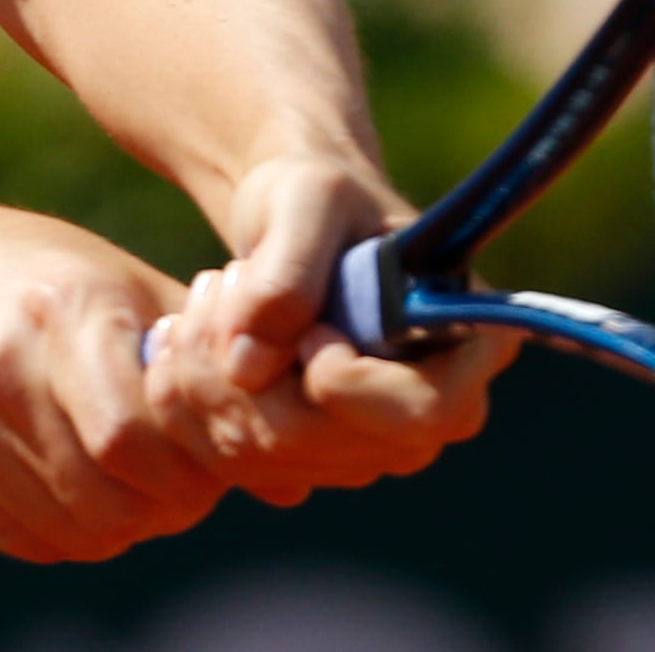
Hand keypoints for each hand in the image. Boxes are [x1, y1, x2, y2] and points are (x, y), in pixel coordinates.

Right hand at [0, 195, 229, 562]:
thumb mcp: (126, 288)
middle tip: (179, 492)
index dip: (184, 474)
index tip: (206, 469)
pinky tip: (76, 492)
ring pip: (62, 524)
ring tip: (131, 492)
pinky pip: (14, 534)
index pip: (132, 437)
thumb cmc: (44, 277)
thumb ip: (207, 370)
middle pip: (100, 492)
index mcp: (63, 310)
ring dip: (116, 526)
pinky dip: (62, 531)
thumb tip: (293, 479)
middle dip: (159, 507)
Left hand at [143, 155, 512, 503]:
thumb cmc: (318, 194)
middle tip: (217, 283)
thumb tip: (248, 367)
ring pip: (260, 454)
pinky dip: (187, 400)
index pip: (421, 414)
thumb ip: (288, 269)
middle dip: (243, 364)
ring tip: (206, 297)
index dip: (345, 380)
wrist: (289, 217)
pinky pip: (229, 460)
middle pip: (317, 444)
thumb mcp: (308, 198)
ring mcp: (366, 448)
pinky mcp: (306, 461)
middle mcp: (425, 417)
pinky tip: (186, 337)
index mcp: (468, 347)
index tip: (307, 325)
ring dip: (203, 371)